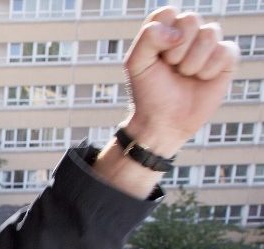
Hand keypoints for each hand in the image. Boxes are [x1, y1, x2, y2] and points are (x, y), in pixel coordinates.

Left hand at [122, 8, 240, 154]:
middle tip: (171, 67)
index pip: (168, 12)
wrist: (164, 121)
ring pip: (210, 33)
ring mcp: (207, 45)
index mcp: (164, 30)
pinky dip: (209, 70)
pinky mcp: (225, 59)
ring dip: (192, 61)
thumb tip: (176, 32)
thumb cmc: (149, 92)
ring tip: (185, 75)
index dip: (162, 34)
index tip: (157, 56)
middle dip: (176, 50)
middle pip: (191, 19)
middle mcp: (187, 34)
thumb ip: (148, 38)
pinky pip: (226, 50)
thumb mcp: (136, 64)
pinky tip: (201, 79)